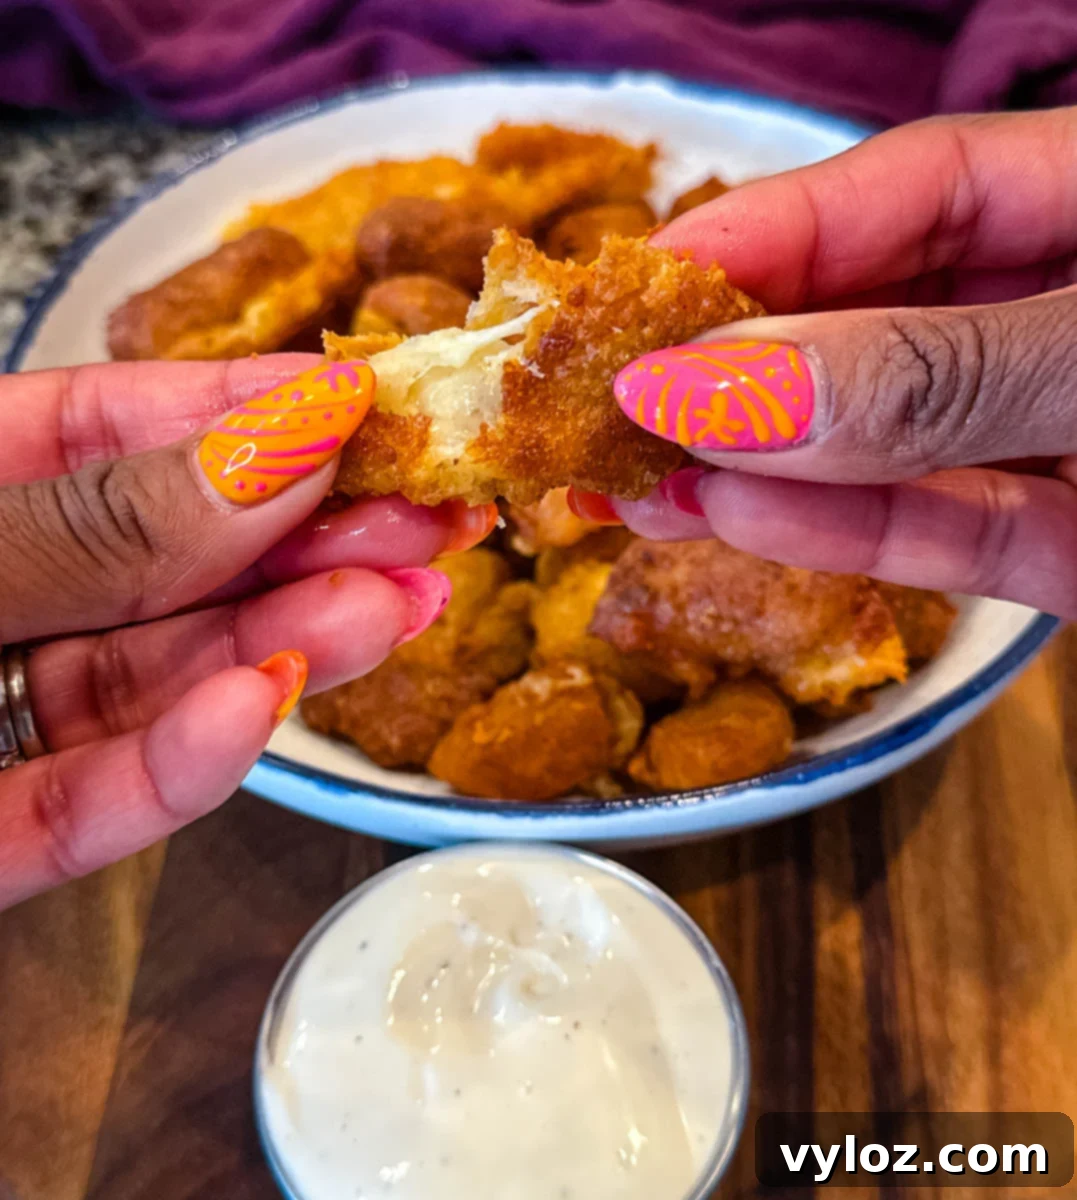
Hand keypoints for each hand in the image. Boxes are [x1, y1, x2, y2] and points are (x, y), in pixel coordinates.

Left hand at [0, 355, 493, 910]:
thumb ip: (101, 521)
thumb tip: (282, 450)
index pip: (113, 429)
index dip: (246, 411)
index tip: (367, 401)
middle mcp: (0, 594)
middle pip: (170, 562)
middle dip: (306, 541)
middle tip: (433, 520)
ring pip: (156, 681)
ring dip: (280, 647)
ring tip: (394, 612)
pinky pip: (90, 803)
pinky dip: (177, 769)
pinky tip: (260, 713)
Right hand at [581, 108, 1076, 619]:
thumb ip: (926, 370)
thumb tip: (711, 386)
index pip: (903, 191)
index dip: (754, 237)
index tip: (623, 295)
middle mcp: (1062, 312)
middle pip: (871, 321)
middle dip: (733, 371)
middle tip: (600, 411)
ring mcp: (1066, 432)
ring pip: (895, 444)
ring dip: (763, 471)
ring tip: (633, 488)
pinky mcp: (1076, 543)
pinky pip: (958, 531)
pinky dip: (855, 535)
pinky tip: (743, 524)